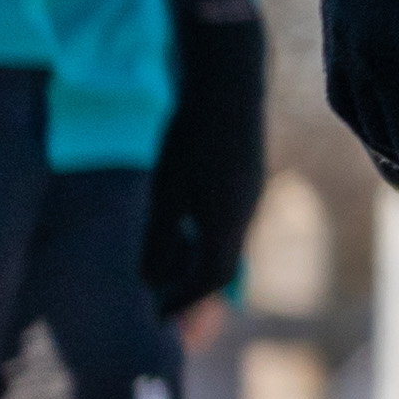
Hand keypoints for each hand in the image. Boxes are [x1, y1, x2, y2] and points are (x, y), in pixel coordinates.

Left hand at [142, 5, 270, 310]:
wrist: (228, 73)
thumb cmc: (185, 131)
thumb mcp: (162, 190)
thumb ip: (156, 240)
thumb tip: (149, 285)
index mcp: (227, 219)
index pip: (210, 283)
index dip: (181, 308)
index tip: (153, 325)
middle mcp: (245, 210)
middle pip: (221, 267)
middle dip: (190, 293)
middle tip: (158, 312)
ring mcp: (250, 189)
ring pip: (223, 243)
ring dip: (195, 263)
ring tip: (161, 276)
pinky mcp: (246, 173)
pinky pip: (225, 220)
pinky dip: (201, 238)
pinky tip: (175, 231)